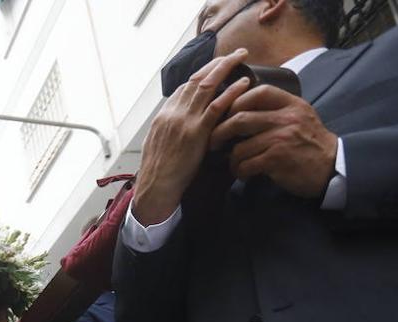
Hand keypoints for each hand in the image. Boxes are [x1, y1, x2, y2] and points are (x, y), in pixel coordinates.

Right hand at [131, 49, 253, 225]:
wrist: (155, 190)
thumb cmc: (158, 175)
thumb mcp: (158, 147)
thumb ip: (170, 132)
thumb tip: (179, 129)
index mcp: (163, 116)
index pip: (183, 88)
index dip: (201, 75)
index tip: (215, 68)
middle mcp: (172, 113)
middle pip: (196, 80)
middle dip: (216, 64)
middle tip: (233, 54)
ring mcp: (184, 121)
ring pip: (206, 86)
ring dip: (225, 68)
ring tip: (240, 57)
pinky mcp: (196, 133)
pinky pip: (216, 107)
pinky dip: (230, 92)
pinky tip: (243, 83)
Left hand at [209, 86, 338, 198]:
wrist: (332, 167)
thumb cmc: (309, 143)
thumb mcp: (299, 116)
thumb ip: (276, 109)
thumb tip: (241, 105)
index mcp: (291, 104)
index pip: (258, 92)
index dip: (236, 101)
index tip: (226, 114)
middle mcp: (287, 118)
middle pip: (240, 118)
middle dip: (220, 132)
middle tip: (213, 141)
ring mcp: (282, 139)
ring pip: (240, 146)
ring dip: (231, 159)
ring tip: (233, 163)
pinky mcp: (278, 160)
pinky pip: (247, 164)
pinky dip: (240, 171)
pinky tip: (244, 173)